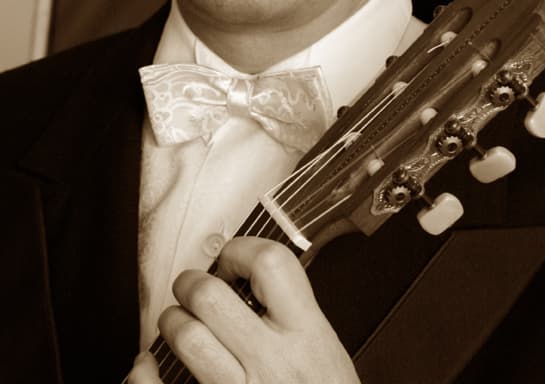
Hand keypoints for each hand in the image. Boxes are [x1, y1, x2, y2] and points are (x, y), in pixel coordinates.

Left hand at [130, 236, 360, 383]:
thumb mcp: (326, 352)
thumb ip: (294, 316)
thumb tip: (254, 277)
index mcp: (308, 337)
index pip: (271, 265)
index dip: (242, 250)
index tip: (232, 259)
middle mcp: (274, 364)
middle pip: (211, 297)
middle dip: (191, 283)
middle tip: (192, 287)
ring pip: (187, 337)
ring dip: (173, 322)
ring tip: (178, 322)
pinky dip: (143, 376)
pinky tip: (147, 368)